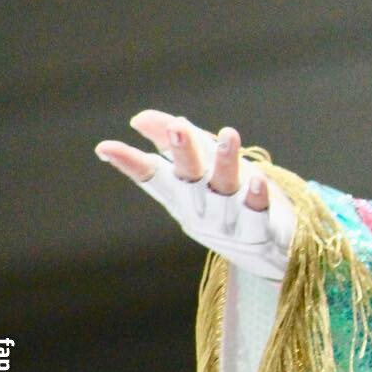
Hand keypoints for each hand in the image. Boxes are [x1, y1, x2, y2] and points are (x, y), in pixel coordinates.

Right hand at [96, 110, 293, 279]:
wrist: (266, 253)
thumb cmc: (224, 203)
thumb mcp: (199, 172)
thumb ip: (171, 141)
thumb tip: (139, 118)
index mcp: (180, 193)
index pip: (152, 175)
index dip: (130, 162)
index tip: (105, 147)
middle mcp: (201, 207)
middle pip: (189, 176)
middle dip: (183, 152)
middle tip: (178, 126)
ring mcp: (229, 221)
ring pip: (224, 188)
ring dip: (225, 161)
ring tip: (228, 133)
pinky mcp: (259, 231)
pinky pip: (257, 213)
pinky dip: (256, 197)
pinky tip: (258, 180)